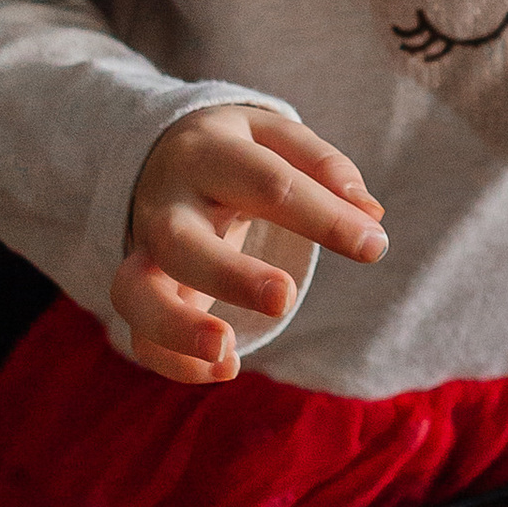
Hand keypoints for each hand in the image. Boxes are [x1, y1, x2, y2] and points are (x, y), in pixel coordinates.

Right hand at [112, 104, 385, 382]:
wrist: (162, 156)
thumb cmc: (238, 153)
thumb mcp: (275, 138)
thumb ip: (324, 167)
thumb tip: (370, 216)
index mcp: (208, 153)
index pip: (267, 182)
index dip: (323, 217)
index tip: (373, 246)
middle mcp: (166, 203)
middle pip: (178, 240)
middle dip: (228, 274)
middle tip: (284, 298)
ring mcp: (145, 252)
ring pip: (134, 293)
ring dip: (176, 327)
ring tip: (227, 352)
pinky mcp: (140, 293)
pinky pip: (139, 336)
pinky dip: (173, 362)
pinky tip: (227, 368)